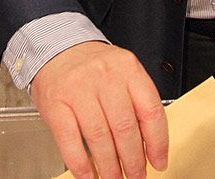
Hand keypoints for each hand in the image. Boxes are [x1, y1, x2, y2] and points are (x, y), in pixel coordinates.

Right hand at [32, 42, 167, 178]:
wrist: (56, 47)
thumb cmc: (93, 66)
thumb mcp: (122, 73)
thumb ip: (137, 102)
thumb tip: (150, 144)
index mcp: (129, 69)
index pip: (150, 110)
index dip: (157, 142)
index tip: (159, 162)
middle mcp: (105, 78)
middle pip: (125, 128)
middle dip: (133, 160)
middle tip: (136, 176)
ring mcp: (78, 90)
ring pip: (99, 137)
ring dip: (109, 166)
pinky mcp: (56, 104)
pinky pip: (70, 140)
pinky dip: (81, 164)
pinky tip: (89, 175)